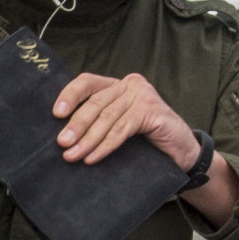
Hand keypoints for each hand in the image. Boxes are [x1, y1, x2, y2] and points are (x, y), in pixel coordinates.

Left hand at [54, 71, 201, 171]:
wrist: (182, 152)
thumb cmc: (147, 140)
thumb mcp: (118, 125)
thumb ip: (99, 120)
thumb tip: (64, 134)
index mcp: (118, 85)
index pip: (88, 82)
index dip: (70, 95)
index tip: (56, 113)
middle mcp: (130, 85)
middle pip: (96, 102)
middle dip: (76, 125)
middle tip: (61, 143)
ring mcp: (143, 96)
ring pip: (107, 118)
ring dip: (87, 139)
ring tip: (72, 155)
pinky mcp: (152, 111)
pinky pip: (122, 129)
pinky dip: (105, 145)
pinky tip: (93, 157)